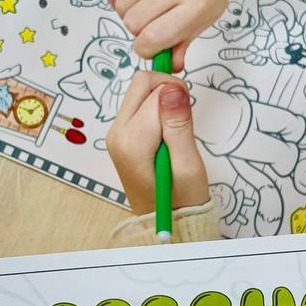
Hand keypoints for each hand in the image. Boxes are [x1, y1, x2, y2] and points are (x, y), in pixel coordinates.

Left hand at [107, 71, 208, 215]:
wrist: (166, 222)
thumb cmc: (181, 199)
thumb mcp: (188, 164)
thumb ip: (178, 125)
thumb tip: (172, 88)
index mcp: (132, 141)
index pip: (156, 92)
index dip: (179, 96)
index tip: (189, 117)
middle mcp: (117, 133)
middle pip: (141, 83)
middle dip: (167, 89)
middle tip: (183, 117)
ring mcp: (117, 133)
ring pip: (140, 92)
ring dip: (162, 100)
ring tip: (175, 131)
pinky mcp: (122, 135)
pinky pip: (139, 106)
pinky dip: (157, 109)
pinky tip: (166, 133)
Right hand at [110, 0, 237, 66]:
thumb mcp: (208, 15)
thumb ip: (183, 42)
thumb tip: (167, 66)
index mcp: (197, 5)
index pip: (153, 38)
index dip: (145, 49)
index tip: (149, 46)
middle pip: (133, 22)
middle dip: (137, 31)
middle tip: (150, 24)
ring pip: (122, 5)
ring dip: (128, 14)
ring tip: (144, 8)